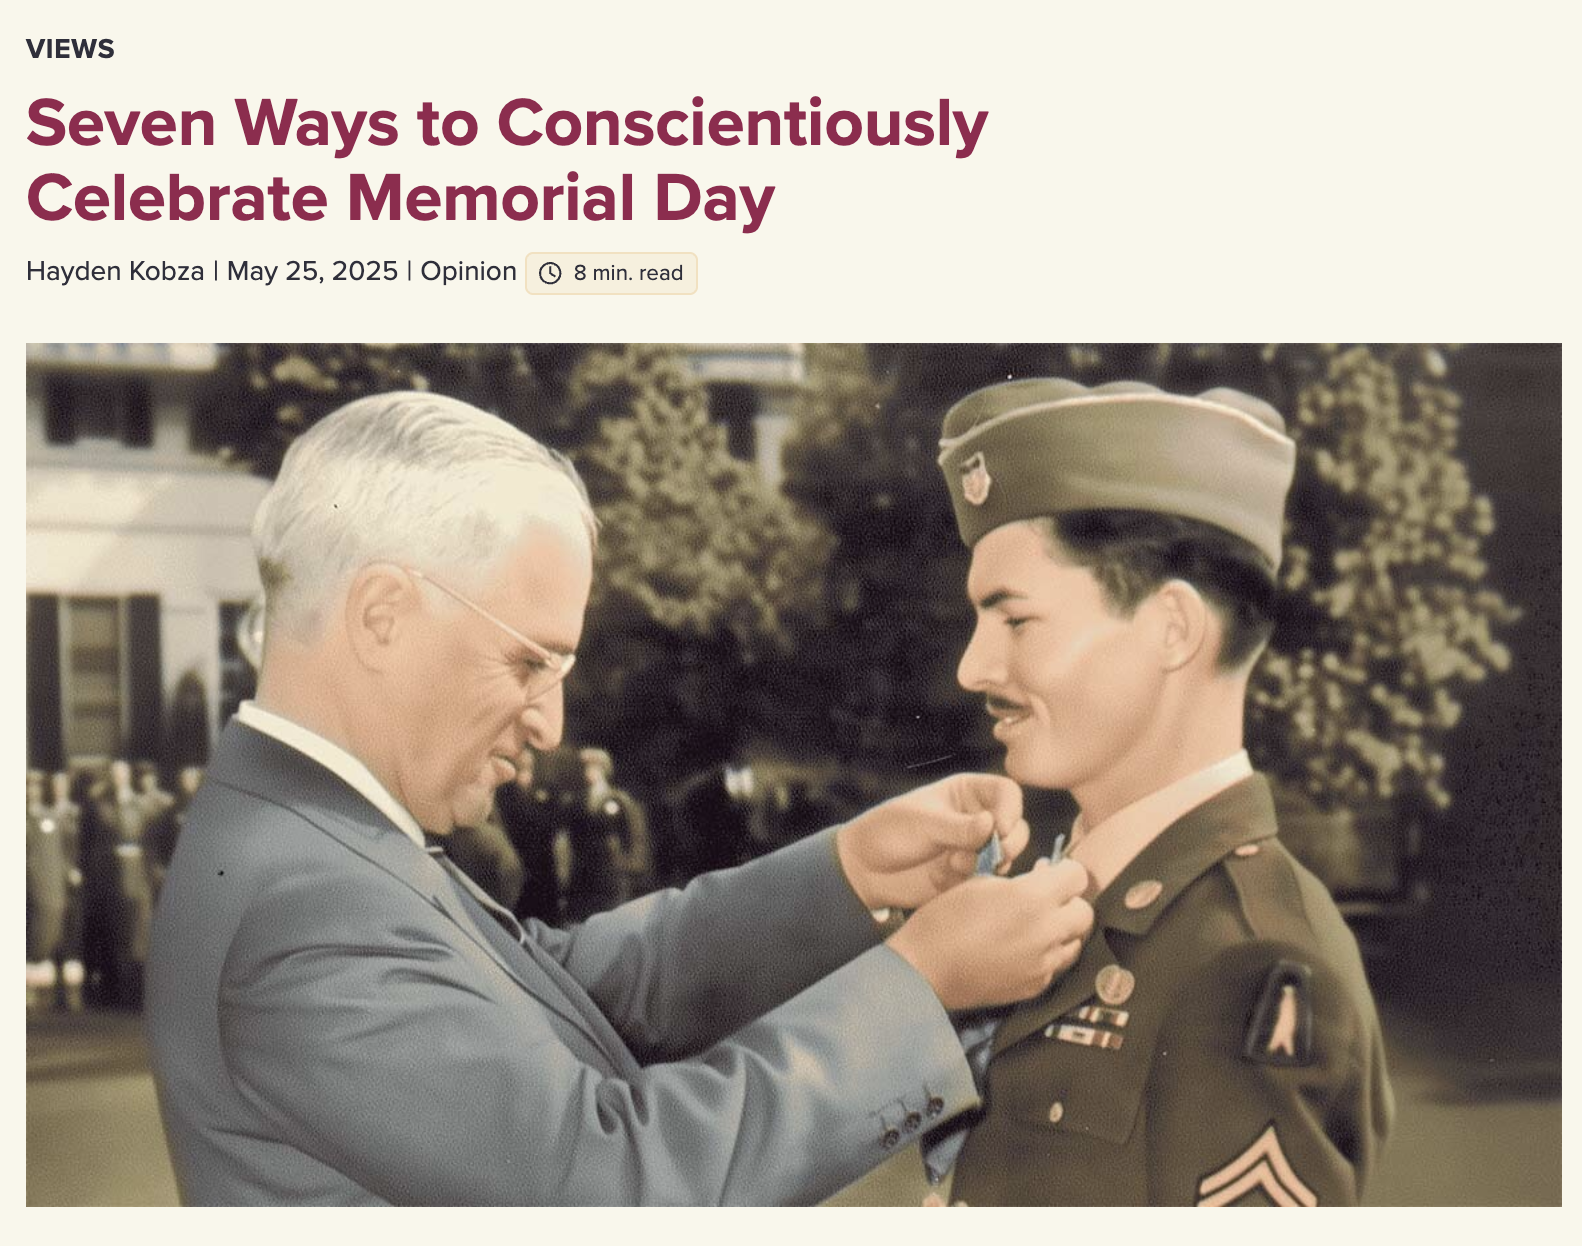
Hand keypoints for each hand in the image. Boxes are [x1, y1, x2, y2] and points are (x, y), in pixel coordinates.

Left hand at [835, 773, 1028, 909]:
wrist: (865, 869)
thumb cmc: (889, 831)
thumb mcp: (923, 823)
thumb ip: (958, 827)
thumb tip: (992, 824)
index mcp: (967, 792)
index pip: (1007, 793)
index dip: (1010, 809)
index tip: (998, 828)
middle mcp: (977, 818)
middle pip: (1016, 826)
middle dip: (1008, 841)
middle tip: (992, 852)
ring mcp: (975, 848)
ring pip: (1007, 855)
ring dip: (991, 862)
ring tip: (957, 863)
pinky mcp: (969, 875)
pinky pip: (989, 879)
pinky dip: (975, 879)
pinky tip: (946, 876)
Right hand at [887, 858, 1092, 1010]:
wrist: (924, 971)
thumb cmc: (943, 920)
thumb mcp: (978, 883)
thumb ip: (1017, 881)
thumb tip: (1041, 879)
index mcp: (1032, 898)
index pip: (1078, 876)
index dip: (1064, 872)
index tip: (1050, 874)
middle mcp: (1047, 931)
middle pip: (1085, 912)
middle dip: (1069, 902)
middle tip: (1046, 901)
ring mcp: (1044, 963)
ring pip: (1076, 942)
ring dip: (1063, 931)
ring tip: (1037, 927)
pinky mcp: (1036, 986)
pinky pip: (1056, 966)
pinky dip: (1047, 956)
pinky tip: (1023, 951)